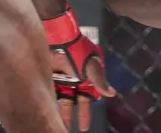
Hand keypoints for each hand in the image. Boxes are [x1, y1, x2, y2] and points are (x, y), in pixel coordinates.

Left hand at [43, 4, 115, 131]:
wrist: (60, 37)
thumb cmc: (79, 51)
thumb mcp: (92, 66)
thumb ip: (100, 81)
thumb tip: (112, 94)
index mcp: (88, 77)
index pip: (88, 98)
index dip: (86, 111)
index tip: (84, 125)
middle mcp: (75, 79)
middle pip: (75, 101)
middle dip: (74, 115)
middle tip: (70, 130)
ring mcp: (63, 77)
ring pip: (62, 99)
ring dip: (61, 112)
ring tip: (59, 126)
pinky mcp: (51, 75)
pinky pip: (52, 92)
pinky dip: (51, 101)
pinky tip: (48, 112)